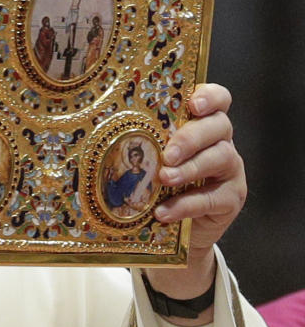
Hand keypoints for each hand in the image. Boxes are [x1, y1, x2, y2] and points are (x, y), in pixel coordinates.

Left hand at [145, 83, 245, 321]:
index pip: (218, 99)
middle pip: (219, 125)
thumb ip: (139, 140)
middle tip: (167, 154)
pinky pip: (214, 198)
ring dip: (190, 168)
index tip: (193, 105)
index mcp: (201, 123)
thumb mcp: (148, 157)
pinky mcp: (232, 198)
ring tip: (164, 178)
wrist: (176, 230)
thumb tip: (94, 126)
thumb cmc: (157, 182)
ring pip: (221, 157)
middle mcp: (220, 140)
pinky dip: (187, 204)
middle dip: (191, 138)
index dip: (210, 97)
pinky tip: (163, 212)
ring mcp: (230, 169)